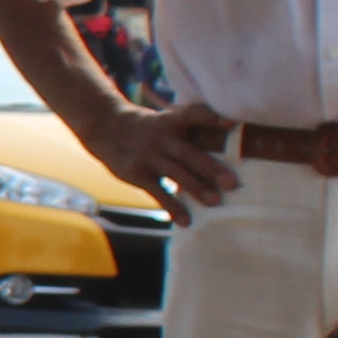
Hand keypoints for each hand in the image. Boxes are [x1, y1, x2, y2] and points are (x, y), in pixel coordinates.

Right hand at [93, 97, 243, 222]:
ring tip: (216, 202)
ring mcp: (148, 156)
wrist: (105, 128)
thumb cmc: (149, 128)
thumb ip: (190, 131)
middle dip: (211, 168)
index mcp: (171, 121)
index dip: (211, 118)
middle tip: (232, 183)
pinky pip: (158, 193)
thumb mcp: (166, 120)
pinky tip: (186, 222)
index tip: (230, 124)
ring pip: (176, 174)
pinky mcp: (137, 174)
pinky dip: (173, 208)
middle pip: (189, 153)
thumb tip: (229, 145)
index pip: (193, 115)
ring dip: (197, 188)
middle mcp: (161, 138)